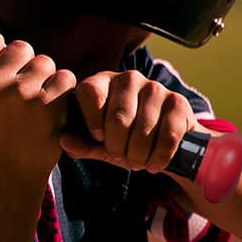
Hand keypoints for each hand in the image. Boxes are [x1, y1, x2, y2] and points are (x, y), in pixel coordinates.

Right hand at [0, 32, 76, 175]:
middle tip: (21, 95)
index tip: (2, 77)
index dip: (1, 55)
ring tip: (35, 104)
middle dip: (26, 66)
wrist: (12, 167)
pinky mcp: (49, 105)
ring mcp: (22, 94)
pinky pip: (64, 77)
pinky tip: (51, 109)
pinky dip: (62, 91)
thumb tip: (0, 38)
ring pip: (45, 62)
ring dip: (46, 79)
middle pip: (21, 47)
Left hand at [60, 70, 197, 172]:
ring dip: (138, 156)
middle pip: (118, 118)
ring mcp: (155, 87)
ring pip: (143, 130)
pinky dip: (158, 158)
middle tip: (120, 157)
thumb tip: (63, 141)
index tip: (98, 139)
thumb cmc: (123, 138)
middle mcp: (128, 78)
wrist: (163, 139)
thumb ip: (81, 143)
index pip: (90, 92)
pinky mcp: (178, 102)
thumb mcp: (99, 143)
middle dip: (118, 148)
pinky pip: (167, 137)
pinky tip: (154, 163)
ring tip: (136, 161)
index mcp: (102, 81)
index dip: (92, 120)